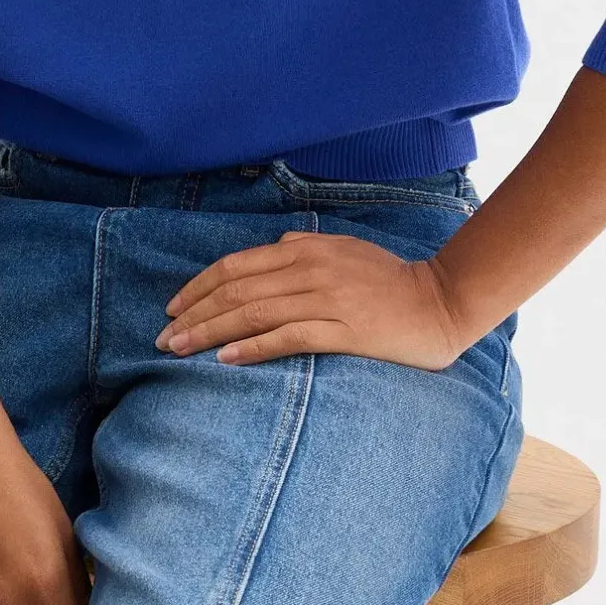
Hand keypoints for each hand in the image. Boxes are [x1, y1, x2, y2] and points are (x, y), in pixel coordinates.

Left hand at [154, 229, 464, 370]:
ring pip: (254, 312)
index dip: (199, 286)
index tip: (174, 308)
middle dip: (194, 313)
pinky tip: (227, 358)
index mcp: (306, 248)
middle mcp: (310, 268)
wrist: (441, 301)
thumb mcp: (345, 249)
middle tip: (164, 337)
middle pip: (237, 290)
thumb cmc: (391, 279)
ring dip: (211, 332)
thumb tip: (276, 245)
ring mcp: (328, 298)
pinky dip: (254, 346)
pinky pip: (289, 337)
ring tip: (180, 350)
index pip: (237, 265)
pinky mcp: (345, 328)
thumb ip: (307, 245)